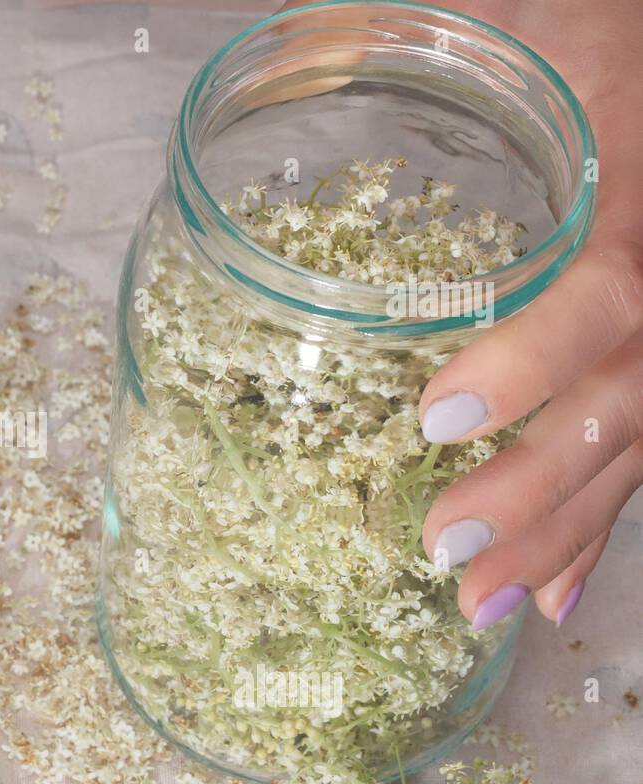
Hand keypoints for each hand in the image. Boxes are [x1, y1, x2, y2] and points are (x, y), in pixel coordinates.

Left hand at [417, 0, 642, 629]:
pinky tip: (551, 594)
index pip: (611, 292)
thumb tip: (295, 33)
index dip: (537, 362)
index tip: (437, 416)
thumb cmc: (595, 19)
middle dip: (539, 490)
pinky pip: (642, 450)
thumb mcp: (515, 9)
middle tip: (444, 553)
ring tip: (480, 606)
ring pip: (637, 445)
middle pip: (629, 401)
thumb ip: (400, 24)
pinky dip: (597, 527)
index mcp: (638, 187)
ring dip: (562, 534)